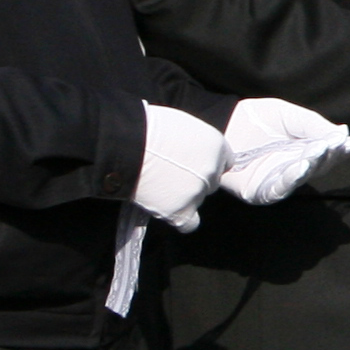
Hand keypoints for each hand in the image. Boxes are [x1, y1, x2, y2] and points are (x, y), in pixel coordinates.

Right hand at [130, 104, 224, 229]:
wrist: (125, 144)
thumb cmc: (147, 127)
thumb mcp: (182, 126)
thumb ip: (194, 142)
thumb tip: (191, 152)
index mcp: (216, 145)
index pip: (224, 163)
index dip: (205, 164)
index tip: (190, 164)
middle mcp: (212, 171)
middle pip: (210, 183)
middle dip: (194, 180)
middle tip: (170, 174)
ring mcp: (197, 193)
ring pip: (197, 200)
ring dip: (183, 196)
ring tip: (158, 185)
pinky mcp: (181, 211)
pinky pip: (188, 223)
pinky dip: (179, 218)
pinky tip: (166, 208)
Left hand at [213, 95, 349, 204]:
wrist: (220, 123)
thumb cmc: (253, 118)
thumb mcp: (289, 115)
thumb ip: (314, 125)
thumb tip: (344, 134)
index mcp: (303, 151)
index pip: (328, 154)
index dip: (340, 149)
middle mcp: (294, 168)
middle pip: (319, 168)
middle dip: (329, 156)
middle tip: (334, 144)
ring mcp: (278, 181)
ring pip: (303, 178)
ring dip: (313, 166)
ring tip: (319, 151)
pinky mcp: (261, 192)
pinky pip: (281, 188)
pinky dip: (293, 178)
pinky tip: (302, 165)